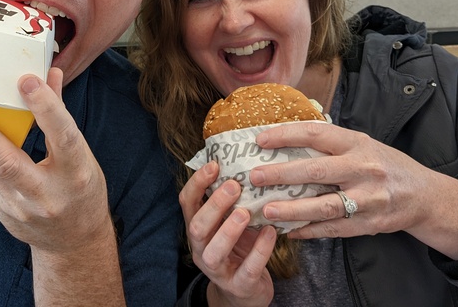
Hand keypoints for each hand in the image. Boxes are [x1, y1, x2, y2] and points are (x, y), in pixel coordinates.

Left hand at [0, 67, 111, 253]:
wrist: (74, 241)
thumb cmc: (81, 188)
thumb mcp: (80, 153)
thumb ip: (60, 114)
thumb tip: (49, 75)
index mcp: (76, 172)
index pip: (62, 135)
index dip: (46, 108)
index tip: (26, 81)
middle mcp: (48, 193)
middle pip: (8, 161)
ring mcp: (23, 208)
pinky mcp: (5, 214)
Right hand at [179, 162, 275, 306]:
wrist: (246, 292)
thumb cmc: (239, 248)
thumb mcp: (231, 222)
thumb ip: (232, 202)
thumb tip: (246, 164)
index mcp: (198, 228)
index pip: (187, 202)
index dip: (197, 183)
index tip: (215, 165)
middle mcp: (201, 248)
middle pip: (197, 226)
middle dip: (214, 205)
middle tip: (233, 186)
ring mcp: (218, 270)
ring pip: (214, 251)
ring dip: (229, 229)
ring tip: (246, 212)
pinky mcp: (239, 286)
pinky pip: (247, 269)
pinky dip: (260, 249)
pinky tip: (270, 232)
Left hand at [251, 122, 457, 258]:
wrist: (426, 196)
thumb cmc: (386, 164)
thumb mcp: (363, 144)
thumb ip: (332, 143)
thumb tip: (287, 138)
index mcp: (357, 143)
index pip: (315, 134)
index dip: (285, 135)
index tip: (260, 139)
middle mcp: (362, 169)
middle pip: (315, 171)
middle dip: (281, 174)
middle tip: (255, 177)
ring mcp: (367, 199)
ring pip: (323, 206)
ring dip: (292, 209)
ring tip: (268, 210)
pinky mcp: (369, 224)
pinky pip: (334, 229)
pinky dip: (310, 231)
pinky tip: (290, 231)